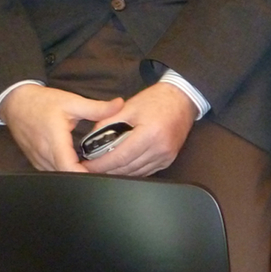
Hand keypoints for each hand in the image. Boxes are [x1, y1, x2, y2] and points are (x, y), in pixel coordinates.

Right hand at [0, 85, 124, 171]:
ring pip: (57, 174)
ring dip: (72, 173)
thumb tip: (119, 105)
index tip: (100, 172)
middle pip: (63, 174)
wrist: (16, 102)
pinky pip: (50, 171)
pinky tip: (76, 165)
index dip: (84, 174)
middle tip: (102, 170)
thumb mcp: (72, 101)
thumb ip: (97, 107)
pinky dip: (63, 170)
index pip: (68, 167)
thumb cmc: (42, 102)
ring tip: (92, 169)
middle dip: (82, 175)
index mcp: (54, 140)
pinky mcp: (35, 160)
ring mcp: (37, 159)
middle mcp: (43, 154)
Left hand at [82, 83, 197, 176]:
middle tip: (92, 167)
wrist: (183, 99)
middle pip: (127, 168)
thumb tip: (91, 139)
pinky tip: (123, 166)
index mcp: (149, 133)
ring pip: (135, 173)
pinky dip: (132, 171)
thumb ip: (108, 122)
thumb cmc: (157, 100)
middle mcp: (159, 148)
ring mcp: (166, 156)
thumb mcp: (129, 106)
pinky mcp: (168, 159)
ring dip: (118, 172)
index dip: (101, 164)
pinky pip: (146, 172)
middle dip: (106, 170)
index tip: (87, 166)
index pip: (120, 156)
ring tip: (104, 167)